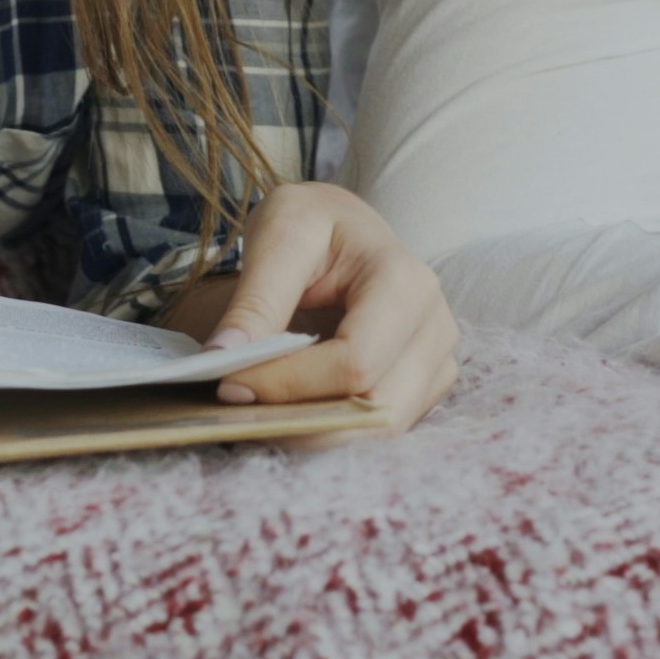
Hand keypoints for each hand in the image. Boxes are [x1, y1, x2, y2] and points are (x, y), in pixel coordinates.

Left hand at [162, 182, 460, 431]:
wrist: (342, 226)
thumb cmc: (314, 224)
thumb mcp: (278, 237)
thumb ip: (254, 300)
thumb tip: (223, 359)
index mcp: (407, 283)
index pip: (354, 363)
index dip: (289, 384)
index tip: (229, 383)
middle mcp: (435, 328)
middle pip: (374, 407)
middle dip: (302, 420)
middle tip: (240, 411)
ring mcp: (437, 362)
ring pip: (380, 430)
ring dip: (315, 434)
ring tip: (260, 414)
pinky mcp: (424, 387)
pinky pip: (379, 430)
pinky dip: (331, 431)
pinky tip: (290, 412)